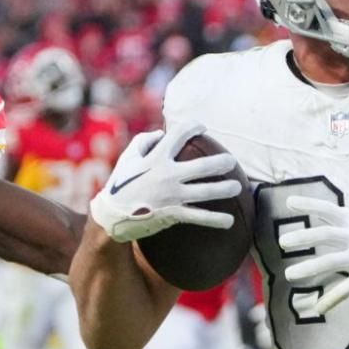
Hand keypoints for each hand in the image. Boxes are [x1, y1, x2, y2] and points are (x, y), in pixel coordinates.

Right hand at [87, 127, 241, 243]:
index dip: (193, 127)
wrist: (111, 215)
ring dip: (224, 189)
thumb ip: (144, 141)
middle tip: (232, 161)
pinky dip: (215, 220)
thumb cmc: (120, 184)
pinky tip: (230, 222)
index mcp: (157, 157)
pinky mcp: (173, 213)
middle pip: (202, 166)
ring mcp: (172, 195)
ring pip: (205, 192)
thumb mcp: (127, 158)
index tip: (202, 128)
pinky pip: (198, 217)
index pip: (179, 135)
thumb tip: (161, 133)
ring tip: (237, 187)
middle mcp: (167, 174)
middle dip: (221, 162)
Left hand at [278, 197, 348, 315]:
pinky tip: (317, 309)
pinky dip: (330, 300)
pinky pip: (344, 289)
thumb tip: (324, 216)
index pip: (330, 210)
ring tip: (290, 274)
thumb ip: (347, 224)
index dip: (310, 205)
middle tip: (283, 242)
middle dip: (303, 237)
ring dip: (308, 268)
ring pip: (330, 262)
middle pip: (325, 234)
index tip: (289, 203)